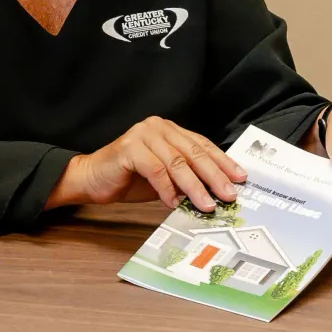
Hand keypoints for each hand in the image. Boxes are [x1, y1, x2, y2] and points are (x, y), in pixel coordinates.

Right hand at [46, 118, 246, 212]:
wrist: (91, 180)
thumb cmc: (128, 178)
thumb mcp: (165, 178)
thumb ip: (186, 177)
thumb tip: (217, 191)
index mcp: (169, 130)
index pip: (202, 145)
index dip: (222, 162)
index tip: (240, 179)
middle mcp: (157, 127)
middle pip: (193, 152)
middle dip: (214, 176)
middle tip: (228, 194)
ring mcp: (142, 135)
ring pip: (177, 162)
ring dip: (194, 186)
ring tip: (207, 204)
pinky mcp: (128, 148)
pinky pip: (155, 170)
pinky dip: (167, 189)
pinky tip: (174, 204)